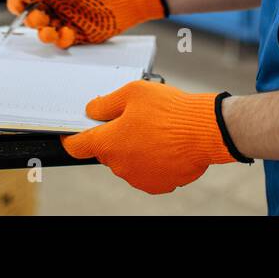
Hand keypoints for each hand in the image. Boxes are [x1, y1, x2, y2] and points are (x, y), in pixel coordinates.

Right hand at [6, 0, 164, 46]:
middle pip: (32, 17)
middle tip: (39, 18)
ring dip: (43, 34)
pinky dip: (62, 39)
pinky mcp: (77, 35)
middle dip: (31, 19)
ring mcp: (66, 20)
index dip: (16, 2)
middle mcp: (56, 5)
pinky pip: (62, 41)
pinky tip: (69, 32)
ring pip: (45, 32)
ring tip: (50, 31)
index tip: (18, 6)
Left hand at [62, 81, 241, 193]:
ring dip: (135, 149)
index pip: (76, 146)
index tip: (74, 133)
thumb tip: (91, 110)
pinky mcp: (157, 185)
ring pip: (127, 161)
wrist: (205, 131)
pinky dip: (152, 160)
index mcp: (108, 143)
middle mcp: (119, 166)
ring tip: (156, 131)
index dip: (73, 137)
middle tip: (135, 119)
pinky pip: (146, 171)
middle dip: (115, 137)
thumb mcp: (133, 92)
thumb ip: (105, 103)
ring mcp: (138, 178)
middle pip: (106, 151)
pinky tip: (165, 145)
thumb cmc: (170, 110)